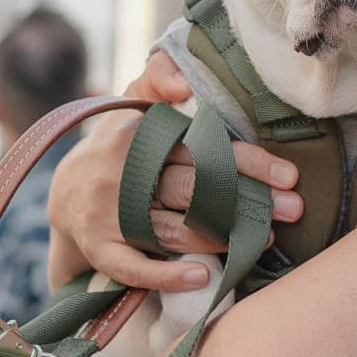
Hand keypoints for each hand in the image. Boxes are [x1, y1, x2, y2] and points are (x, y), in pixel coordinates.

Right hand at [47, 48, 302, 290]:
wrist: (64, 194)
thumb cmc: (117, 146)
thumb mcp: (131, 106)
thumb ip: (158, 79)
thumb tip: (182, 80)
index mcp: (136, 134)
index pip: (202, 147)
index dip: (248, 162)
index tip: (290, 175)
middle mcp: (121, 173)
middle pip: (195, 188)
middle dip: (249, 201)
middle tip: (293, 210)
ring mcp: (109, 214)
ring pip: (173, 229)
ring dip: (222, 237)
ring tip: (263, 240)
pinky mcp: (100, 250)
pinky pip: (136, 268)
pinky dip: (169, 275)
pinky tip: (203, 277)